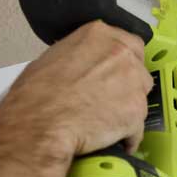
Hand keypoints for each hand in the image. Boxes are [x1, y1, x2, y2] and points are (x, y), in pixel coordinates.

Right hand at [0, 20, 152, 159]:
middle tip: (108, 100)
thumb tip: (82, 67)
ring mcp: (133, 84)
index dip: (122, 64)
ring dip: (128, 111)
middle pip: (139, 71)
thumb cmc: (35, 96)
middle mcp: (121, 54)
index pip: (129, 44)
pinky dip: (127, 137)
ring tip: (106, 123)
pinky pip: (137, 129)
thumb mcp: (51, 58)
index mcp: (99, 35)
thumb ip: (79, 56)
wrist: (39, 125)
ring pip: (141, 99)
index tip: (116, 74)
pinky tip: (111, 140)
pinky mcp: (137, 113)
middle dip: (127, 87)